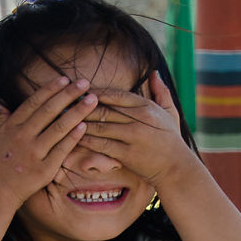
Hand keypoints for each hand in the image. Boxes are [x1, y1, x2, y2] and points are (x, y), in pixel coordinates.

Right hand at [0, 74, 97, 211]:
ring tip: (92, 100)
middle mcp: (23, 137)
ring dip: (77, 112)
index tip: (64, 79)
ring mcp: (35, 153)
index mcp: (11, 127)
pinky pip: (62, 150)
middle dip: (68, 94)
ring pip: (59, 128)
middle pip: (49, 111)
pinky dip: (73, 137)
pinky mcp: (44, 169)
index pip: (34, 102)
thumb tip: (3, 103)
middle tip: (84, 83)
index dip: (50, 89)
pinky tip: (84, 126)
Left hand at [72, 70, 190, 189]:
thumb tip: (154, 72)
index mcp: (147, 107)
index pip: (116, 95)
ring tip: (64, 118)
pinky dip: (86, 140)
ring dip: (81, 121)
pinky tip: (73, 137)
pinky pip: (101, 144)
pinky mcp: (126, 154)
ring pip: (100, 125)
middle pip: (104, 108)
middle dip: (84, 106)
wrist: (176, 168)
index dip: (97, 92)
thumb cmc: (172, 140)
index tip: (82, 91)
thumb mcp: (170, 112)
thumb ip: (161, 91)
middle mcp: (139, 119)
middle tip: (66, 103)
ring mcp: (132, 137)